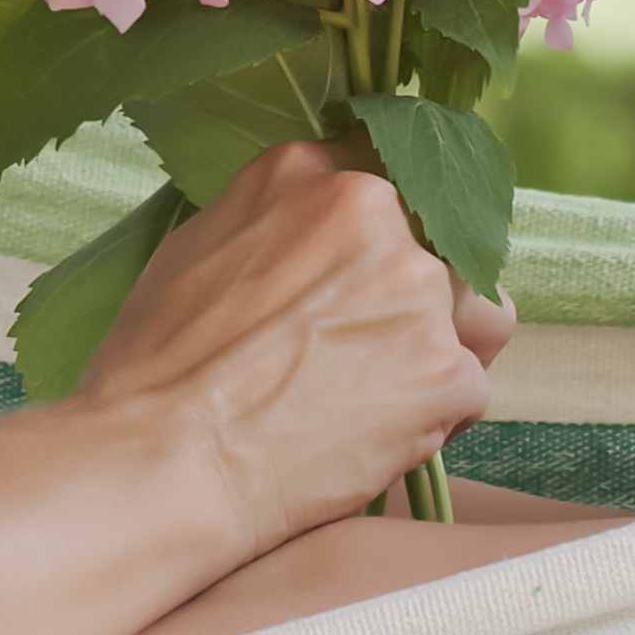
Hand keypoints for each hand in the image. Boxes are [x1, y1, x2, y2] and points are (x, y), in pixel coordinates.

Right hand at [69, 139, 496, 553]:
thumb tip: (311, 241)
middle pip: (443, 248)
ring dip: (447, 349)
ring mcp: (418, 290)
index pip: (391, 182)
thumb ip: (275, 226)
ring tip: (385, 396)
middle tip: (369, 351)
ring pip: (478, 314)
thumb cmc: (156, 368)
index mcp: (309, 174)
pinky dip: (436, 419)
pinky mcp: (446, 369)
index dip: (390, 236)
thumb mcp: (198, 248)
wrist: (165, 459)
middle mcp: (377, 214)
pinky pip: (470, 389)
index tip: (374, 274)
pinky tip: (379, 439)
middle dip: (420, 297)